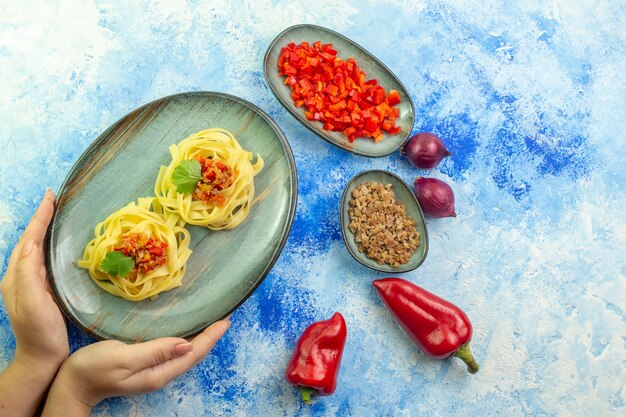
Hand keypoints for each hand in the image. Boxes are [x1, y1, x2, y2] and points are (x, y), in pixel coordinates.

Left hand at [0, 190, 67, 369]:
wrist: (42, 358)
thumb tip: (32, 244)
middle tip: (54, 199)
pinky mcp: (41, 290)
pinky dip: (50, 245)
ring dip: (44, 230)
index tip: (50, 197)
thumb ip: (28, 274)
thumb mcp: (33, 303)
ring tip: (56, 214)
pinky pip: (44, 260)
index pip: (28, 240)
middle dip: (41, 219)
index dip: (39, 218)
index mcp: (16, 277)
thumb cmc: (39, 332)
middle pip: (29, 240)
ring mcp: (29, 284)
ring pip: (36, 248)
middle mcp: (19, 277)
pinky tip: (59, 244)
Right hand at [43, 320, 229, 414]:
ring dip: (201, 338)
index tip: (226, 320)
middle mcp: (161, 374)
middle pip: (193, 355)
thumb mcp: (123, 357)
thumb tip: (186, 343)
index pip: (193, 353)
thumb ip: (155, 351)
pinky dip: (186, 339)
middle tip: (225, 318)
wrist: (71, 385)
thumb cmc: (93, 368)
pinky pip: (173, 352)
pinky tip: (188, 331)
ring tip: (213, 322)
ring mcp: (153, 371)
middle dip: (211, 337)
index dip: (211, 336)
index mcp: (159, 372)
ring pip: (185, 353)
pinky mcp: (145, 365)